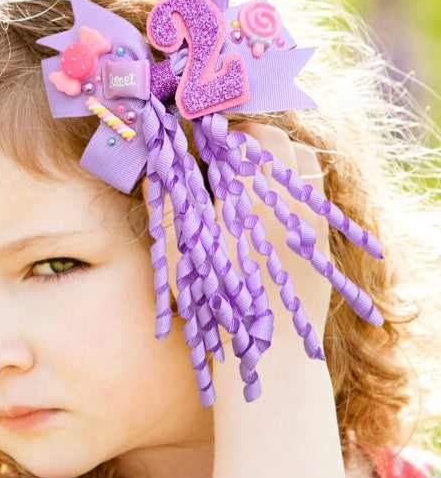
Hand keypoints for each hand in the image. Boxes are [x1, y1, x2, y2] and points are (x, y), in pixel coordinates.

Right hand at [144, 121, 331, 359]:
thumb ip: (167, 207)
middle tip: (227, 152)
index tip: (208, 138)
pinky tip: (270, 201)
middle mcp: (288, 200)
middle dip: (252, 138)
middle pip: (279, 141)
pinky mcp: (321, 236)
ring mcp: (311, 217)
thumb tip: (155, 168)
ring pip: (303, 161)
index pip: (247, 139)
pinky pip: (314, 190)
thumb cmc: (221, 303)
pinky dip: (293, 181)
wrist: (270, 346)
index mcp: (253, 198)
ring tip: (251, 172)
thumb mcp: (185, 254)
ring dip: (277, 156)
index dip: (225, 131)